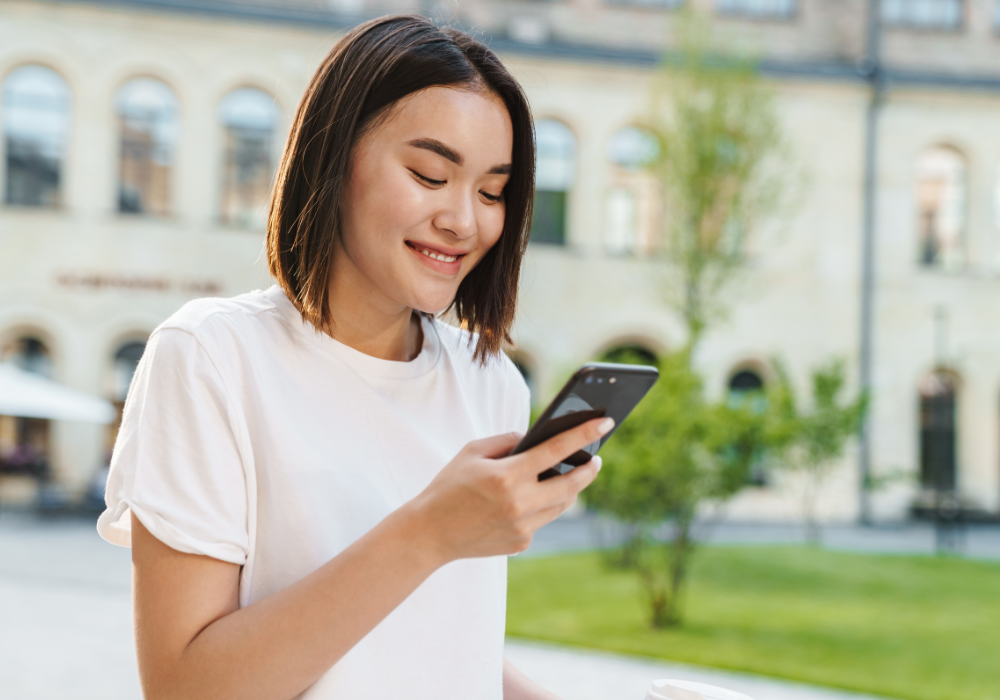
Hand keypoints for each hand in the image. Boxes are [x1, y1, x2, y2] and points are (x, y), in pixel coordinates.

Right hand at [408, 416, 613, 563]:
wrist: (429, 533)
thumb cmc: (449, 486)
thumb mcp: (472, 452)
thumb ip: (507, 441)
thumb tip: (535, 439)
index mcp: (507, 476)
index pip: (556, 450)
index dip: (584, 434)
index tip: (605, 422)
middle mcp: (520, 504)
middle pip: (571, 484)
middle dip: (589, 468)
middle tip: (597, 458)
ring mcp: (522, 527)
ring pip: (562, 505)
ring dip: (570, 488)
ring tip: (575, 474)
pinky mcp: (521, 543)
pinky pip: (541, 520)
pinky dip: (542, 506)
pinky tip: (534, 498)